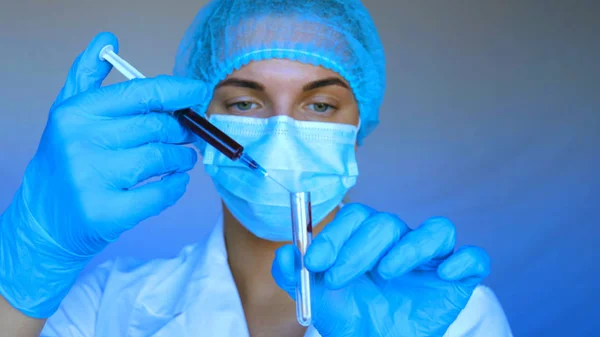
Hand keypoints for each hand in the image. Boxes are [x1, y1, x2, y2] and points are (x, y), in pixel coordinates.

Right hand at [0, 32, 207, 317]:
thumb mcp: (67, 114)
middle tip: (190, 135)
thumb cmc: (64, 162)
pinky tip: (175, 181)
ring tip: (182, 159)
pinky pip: (162, 193)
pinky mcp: (107, 212)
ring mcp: (92, 178)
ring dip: (183, 158)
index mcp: (76, 113)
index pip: (141, 93)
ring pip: (164, 158)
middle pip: (158, 126)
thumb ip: (88, 76)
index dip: (178, 91)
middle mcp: (81, 142)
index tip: (200, 91)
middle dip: (183, 130)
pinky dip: (177, 186)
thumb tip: (108, 39)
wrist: (43, 221)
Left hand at [272, 203, 490, 336]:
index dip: (335, 234)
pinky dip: (463, 260)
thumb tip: (287, 252)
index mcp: (368, 238)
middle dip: (358, 248)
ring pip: (436, 230)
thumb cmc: (351, 319)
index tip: (314, 262)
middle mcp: (401, 241)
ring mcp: (431, 259)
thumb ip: (294, 273)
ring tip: (386, 273)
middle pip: (388, 222)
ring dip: (410, 247)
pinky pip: (474, 258)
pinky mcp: (458, 278)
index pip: (356, 217)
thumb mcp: (316, 298)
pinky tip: (443, 274)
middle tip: (337, 277)